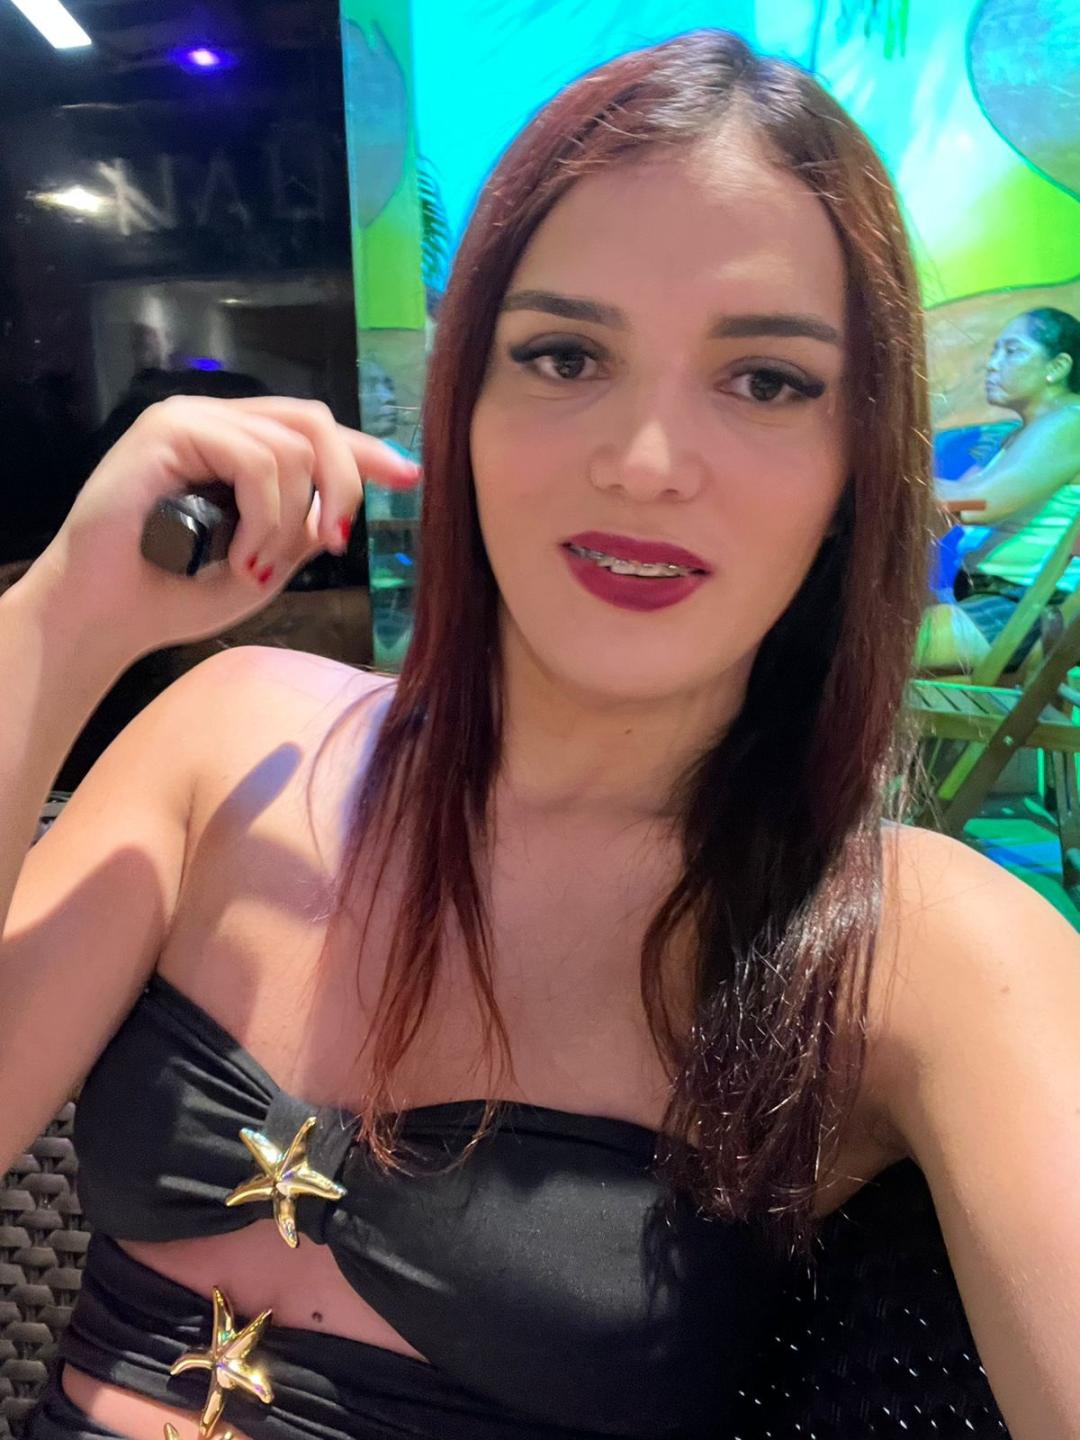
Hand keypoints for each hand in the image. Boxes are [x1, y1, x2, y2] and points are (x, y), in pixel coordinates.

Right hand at [27, 395, 419, 661]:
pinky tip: (240, 557)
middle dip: (344, 483)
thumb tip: (341, 513)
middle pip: (315, 422)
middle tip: (335, 544)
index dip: (365, 451)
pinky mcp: (168, 429)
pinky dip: (264, 517)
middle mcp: (216, 421)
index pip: (314, 430)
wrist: (107, 617)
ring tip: (256, 566)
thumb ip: (301, 533)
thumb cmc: (172, 597)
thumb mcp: (262, 567)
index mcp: (236, 445)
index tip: (410, 478)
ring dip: (291, 520)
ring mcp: (190, 419)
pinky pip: (255, 462)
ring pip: (292, 448)